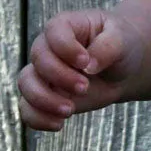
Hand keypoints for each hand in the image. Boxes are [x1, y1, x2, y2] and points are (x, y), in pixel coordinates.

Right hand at [17, 9, 143, 130]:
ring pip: (26, 84)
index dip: (66, 49)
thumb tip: (89, 65)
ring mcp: (44, 73)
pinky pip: (28, 108)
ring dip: (44, 100)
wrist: (123, 68)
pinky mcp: (46, 95)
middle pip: (39, 60)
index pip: (54, 32)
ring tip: (70, 110)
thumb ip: (108, 47)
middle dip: (60, 77)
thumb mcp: (122, 39)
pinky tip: (58, 124)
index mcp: (67, 26)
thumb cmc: (121, 45)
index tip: (86, 62)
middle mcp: (49, 48)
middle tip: (85, 87)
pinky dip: (38, 118)